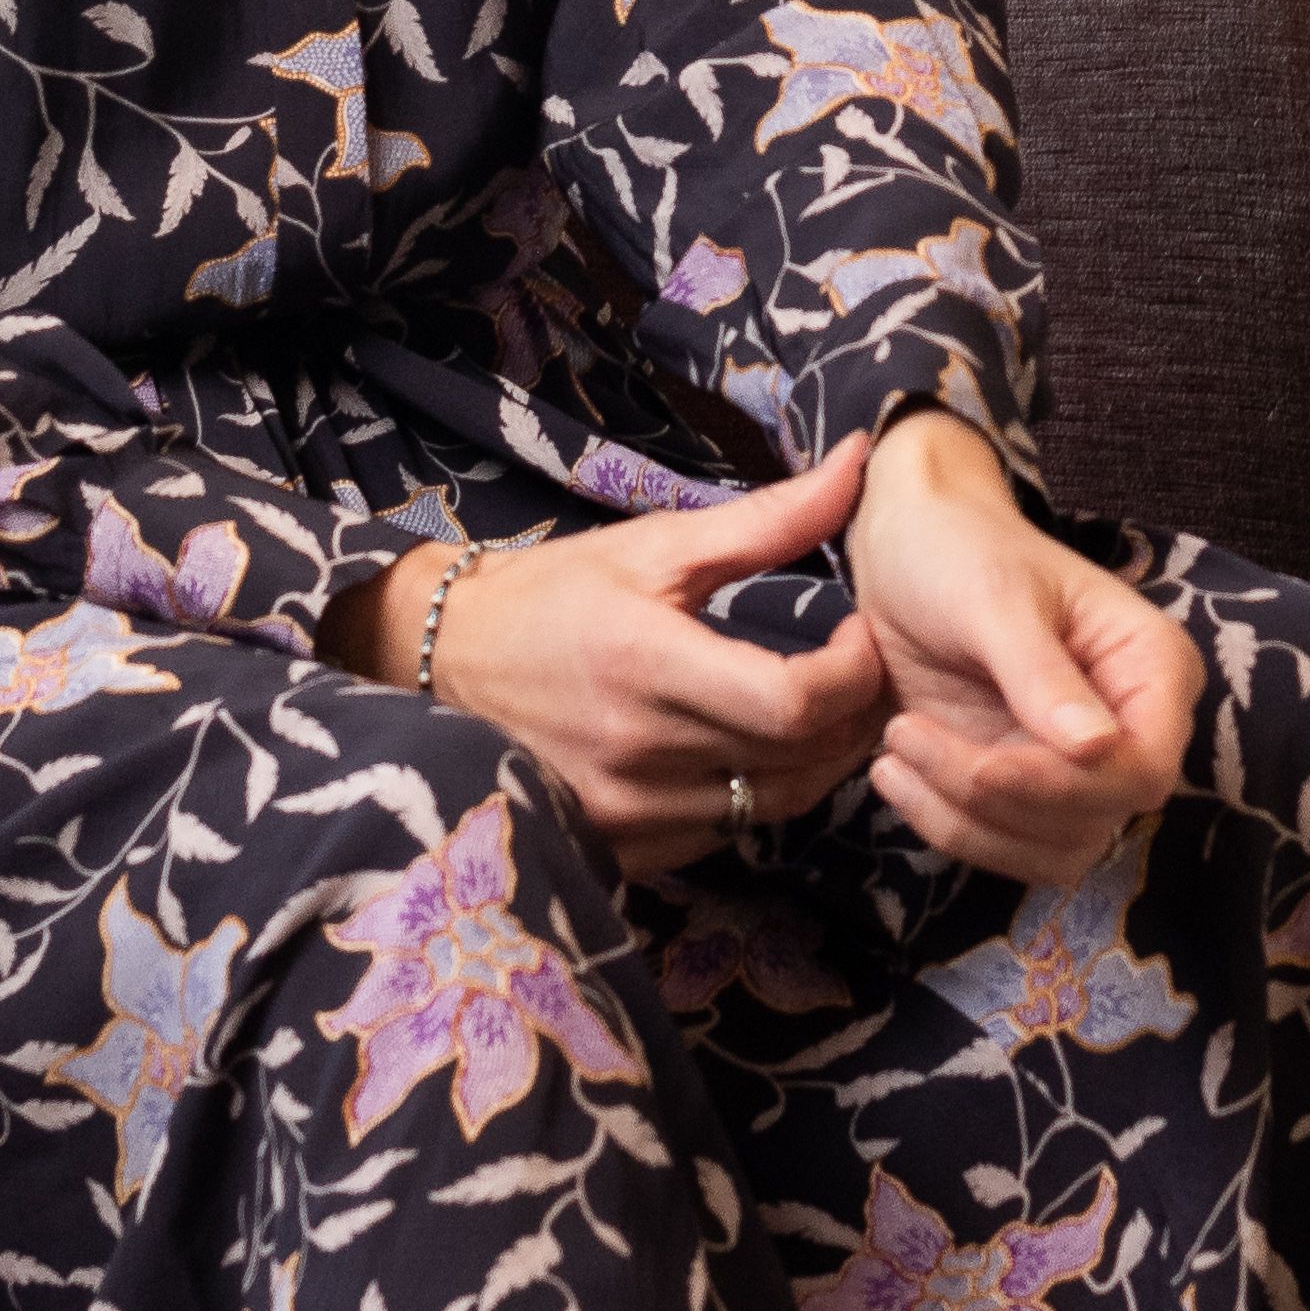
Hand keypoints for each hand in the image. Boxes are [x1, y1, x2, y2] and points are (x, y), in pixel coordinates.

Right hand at [336, 444, 889, 882]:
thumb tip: (859, 462)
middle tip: (861, 672)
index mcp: (646, 663)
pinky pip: (728, 831)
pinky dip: (760, 794)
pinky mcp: (621, 848)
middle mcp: (637, 752)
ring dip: (818, 759)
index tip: (862, 636)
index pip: (792, 702)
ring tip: (819, 708)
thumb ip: (768, 519)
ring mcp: (627, 812)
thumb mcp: (656, 544)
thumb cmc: (556, 594)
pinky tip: (754, 750)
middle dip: (853, 715)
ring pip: (775, 805)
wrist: (447, 661)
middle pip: (799, 760)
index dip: (853, 675)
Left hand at [848, 410, 1200, 886]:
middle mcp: (1130, 726)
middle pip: (1097, 818)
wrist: (906, 547)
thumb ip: (1042, 673)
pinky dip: (948, 828)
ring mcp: (1077, 765)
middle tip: (907, 736)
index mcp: (1152, 668)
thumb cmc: (960, 549)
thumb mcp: (996, 598)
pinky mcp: (1024, 787)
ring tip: (894, 752)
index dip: (1066, 785)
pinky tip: (895, 772)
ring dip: (966, 822)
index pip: (1144, 768)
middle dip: (997, 798)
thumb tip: (1097, 749)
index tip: (983, 764)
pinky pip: (1006, 847)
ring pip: (1053, 851)